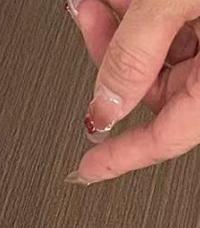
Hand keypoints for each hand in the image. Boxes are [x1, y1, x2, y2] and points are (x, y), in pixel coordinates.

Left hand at [66, 0, 199, 183]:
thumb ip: (137, 52)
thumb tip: (104, 105)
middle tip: (88, 18)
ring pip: (166, 51)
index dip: (120, 156)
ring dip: (127, 24)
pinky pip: (184, 23)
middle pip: (158, 86)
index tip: (86, 169)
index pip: (168, 136)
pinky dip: (150, 10)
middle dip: (113, 54)